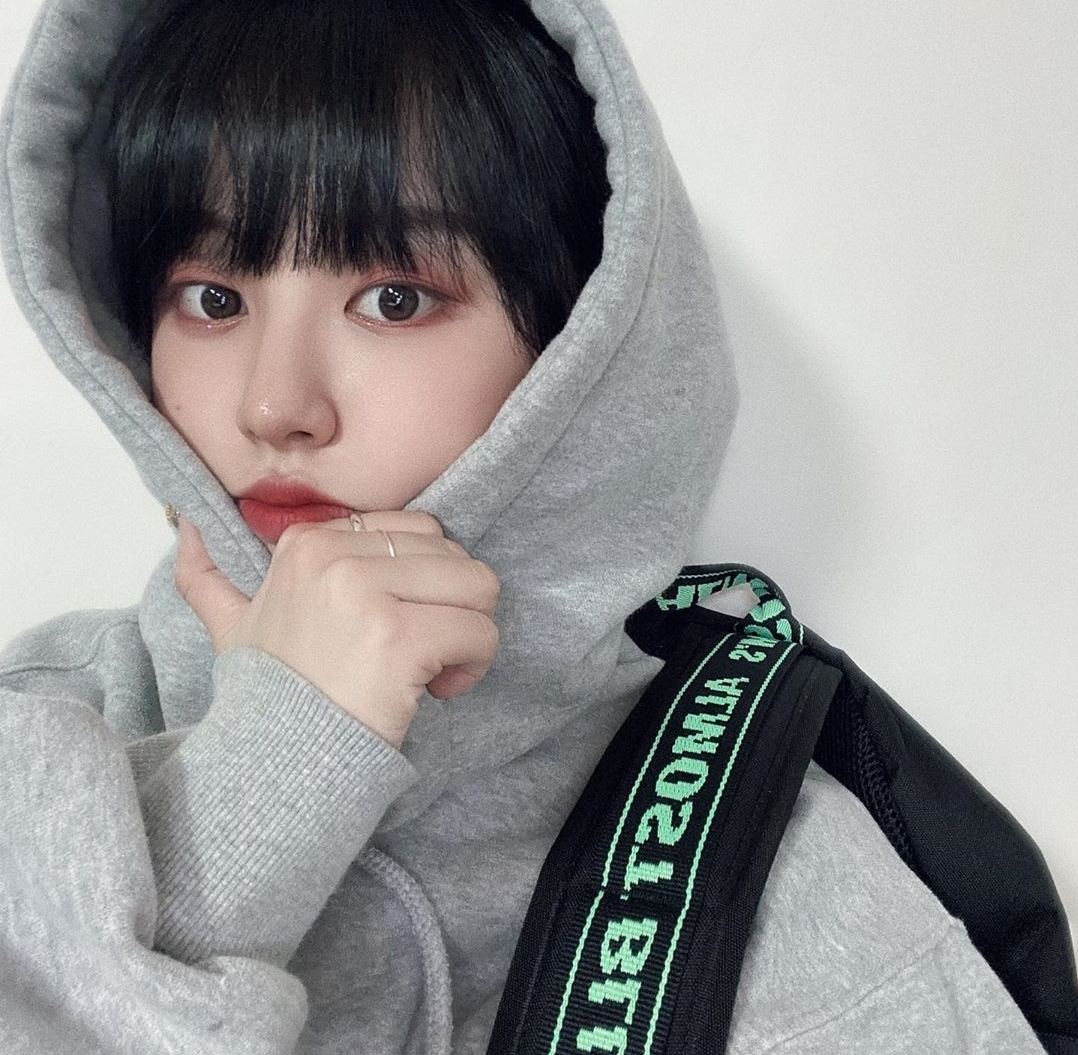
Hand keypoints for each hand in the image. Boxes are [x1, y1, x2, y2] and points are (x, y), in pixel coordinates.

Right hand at [174, 511, 499, 746]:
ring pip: (478, 586)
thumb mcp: (229, 627)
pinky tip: (438, 691)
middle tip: (420, 654)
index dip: (424, 583)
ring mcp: (366, 595)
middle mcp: (334, 557)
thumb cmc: (269, 696)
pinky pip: (479, 632)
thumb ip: (209, 577)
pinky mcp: (398, 638)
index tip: (395, 629)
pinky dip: (474, 665)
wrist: (274, 764)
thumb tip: (187, 527)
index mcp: (308, 543)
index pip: (420, 531)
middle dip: (454, 607)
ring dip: (470, 633)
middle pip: (455, 556)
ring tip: (433, 670)